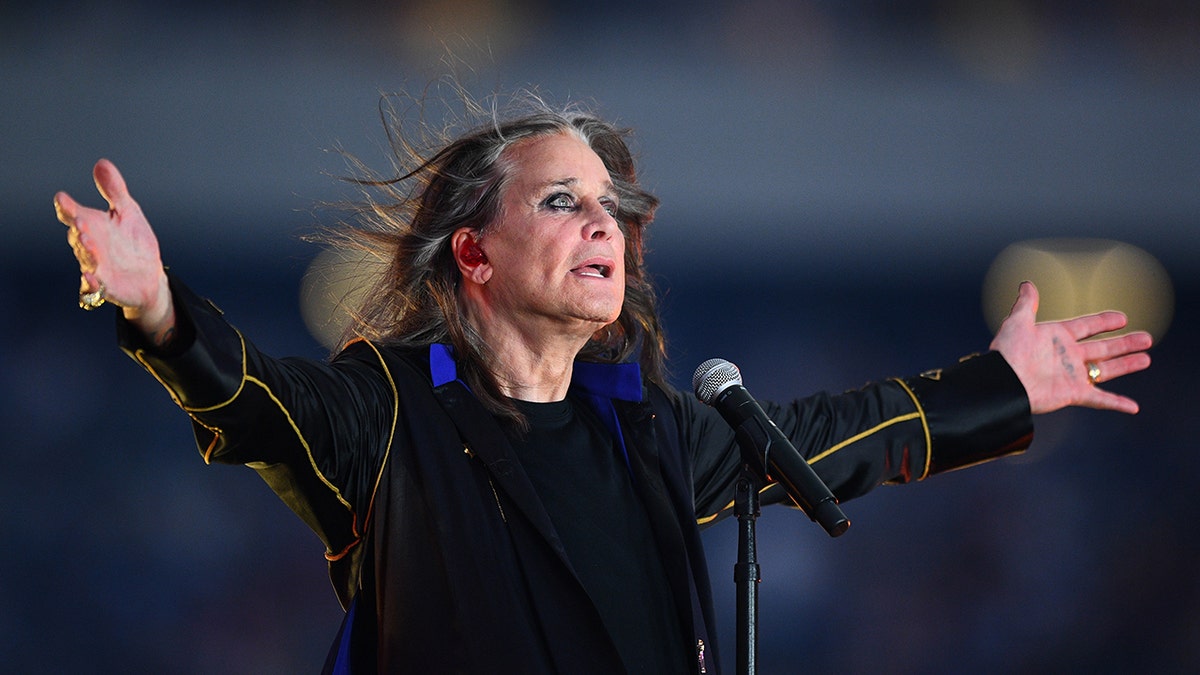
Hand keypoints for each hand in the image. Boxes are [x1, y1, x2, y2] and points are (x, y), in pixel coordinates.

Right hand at [54, 159, 175, 341]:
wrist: (149, 276)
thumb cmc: (133, 242)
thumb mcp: (128, 212)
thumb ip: (114, 190)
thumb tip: (101, 163)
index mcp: (92, 225)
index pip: (73, 214)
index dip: (67, 207)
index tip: (62, 199)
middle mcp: (90, 245)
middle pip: (79, 235)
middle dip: (80, 229)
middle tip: (82, 222)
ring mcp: (96, 266)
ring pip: (86, 259)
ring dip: (86, 252)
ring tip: (88, 243)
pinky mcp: (105, 286)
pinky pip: (94, 287)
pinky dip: (91, 284)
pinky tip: (92, 278)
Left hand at [990, 281, 1152, 414]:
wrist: (1003, 382)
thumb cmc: (1008, 352)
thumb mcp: (1017, 322)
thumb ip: (1026, 304)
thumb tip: (1026, 283)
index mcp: (1056, 337)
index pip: (1086, 326)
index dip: (1104, 321)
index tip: (1122, 318)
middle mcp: (1067, 356)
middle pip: (1103, 348)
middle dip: (1125, 344)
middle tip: (1147, 338)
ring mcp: (1071, 375)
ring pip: (1106, 370)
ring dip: (1127, 365)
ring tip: (1146, 359)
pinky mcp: (1072, 394)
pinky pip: (1100, 400)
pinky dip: (1117, 404)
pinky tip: (1134, 408)